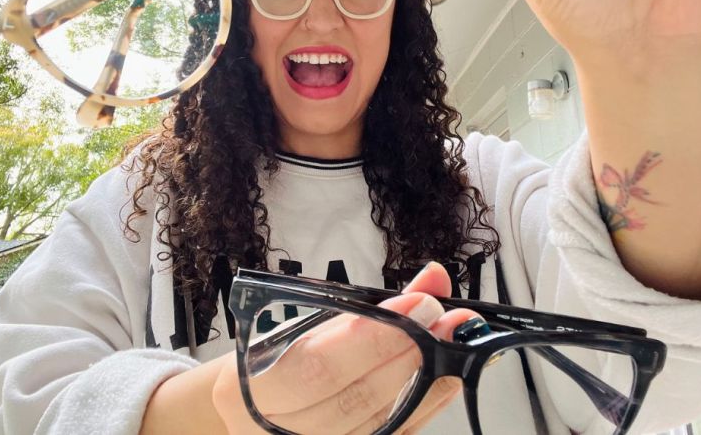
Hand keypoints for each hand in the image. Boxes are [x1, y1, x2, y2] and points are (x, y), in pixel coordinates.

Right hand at [212, 263, 478, 433]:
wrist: (249, 410)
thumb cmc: (270, 359)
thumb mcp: (297, 325)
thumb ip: (361, 307)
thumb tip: (430, 281)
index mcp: (244, 388)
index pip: (316, 367)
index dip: (371, 339)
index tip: (418, 304)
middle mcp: (272, 432)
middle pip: (353, 399)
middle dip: (408, 353)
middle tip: (446, 318)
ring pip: (377, 424)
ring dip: (426, 380)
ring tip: (456, 343)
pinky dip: (423, 407)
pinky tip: (447, 379)